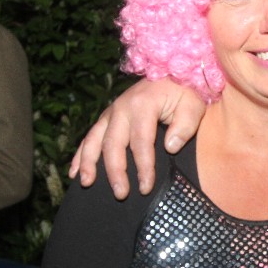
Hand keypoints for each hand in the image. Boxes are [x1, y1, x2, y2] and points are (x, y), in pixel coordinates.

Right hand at [68, 79, 205, 199]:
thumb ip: (185, 126)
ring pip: (94, 139)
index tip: (146, 187)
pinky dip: (80, 154)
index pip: (141, 141)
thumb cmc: (184, 93)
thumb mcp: (193, 105)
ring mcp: (111, 112)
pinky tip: (75, 172)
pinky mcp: (107, 117)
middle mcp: (122, 107)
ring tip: (87, 183)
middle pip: (113, 143)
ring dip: (89, 163)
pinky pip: (89, 137)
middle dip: (115, 171)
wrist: (172, 73)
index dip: (143, 166)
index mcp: (143, 104)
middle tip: (121, 194)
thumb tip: (170, 147)